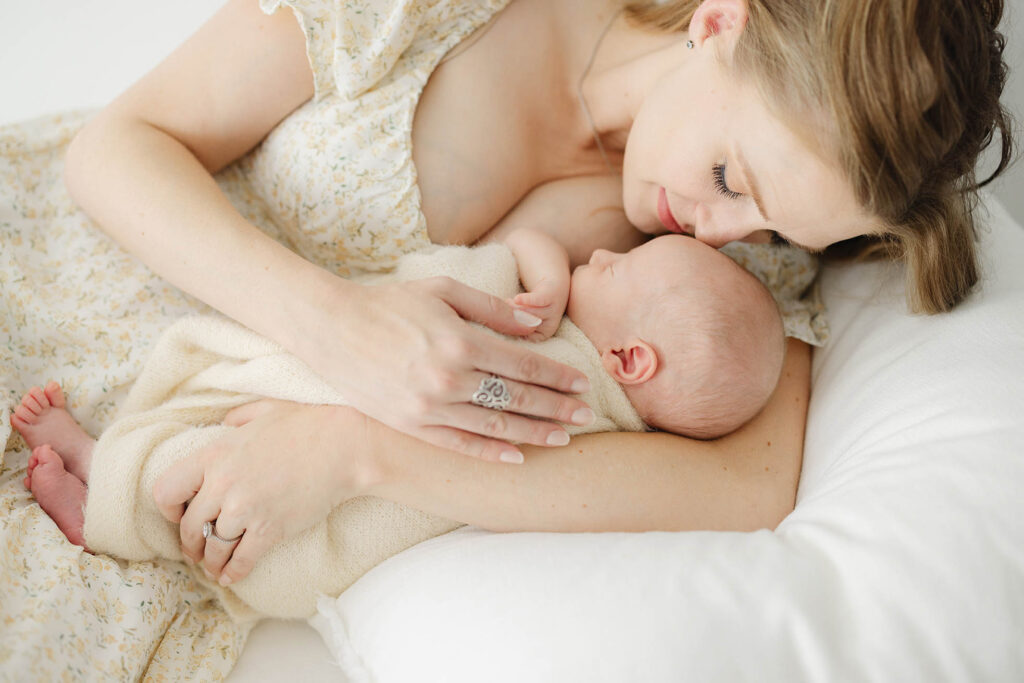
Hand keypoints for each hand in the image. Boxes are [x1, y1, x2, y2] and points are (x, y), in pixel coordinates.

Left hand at [152, 400, 370, 584]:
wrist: (343, 447)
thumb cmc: (307, 425)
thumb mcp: (264, 409)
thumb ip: (237, 417)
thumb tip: (226, 423)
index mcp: (215, 454)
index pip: (166, 489)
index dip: (167, 507)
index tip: (177, 513)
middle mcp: (223, 485)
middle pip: (189, 525)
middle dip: (189, 541)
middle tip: (195, 548)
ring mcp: (246, 510)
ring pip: (213, 547)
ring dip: (211, 561)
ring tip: (213, 565)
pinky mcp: (270, 529)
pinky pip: (242, 560)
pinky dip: (233, 573)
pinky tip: (230, 577)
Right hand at [295, 275, 593, 462]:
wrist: (330, 329)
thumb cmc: (389, 302)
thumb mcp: (443, 291)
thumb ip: (493, 309)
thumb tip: (536, 324)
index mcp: (460, 342)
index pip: (523, 364)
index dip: (557, 375)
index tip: (581, 383)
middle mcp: (448, 379)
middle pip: (517, 398)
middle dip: (557, 407)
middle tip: (587, 414)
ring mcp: (429, 407)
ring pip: (494, 426)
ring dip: (534, 432)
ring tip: (564, 436)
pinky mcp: (411, 425)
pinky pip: (459, 444)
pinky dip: (491, 453)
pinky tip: (517, 456)